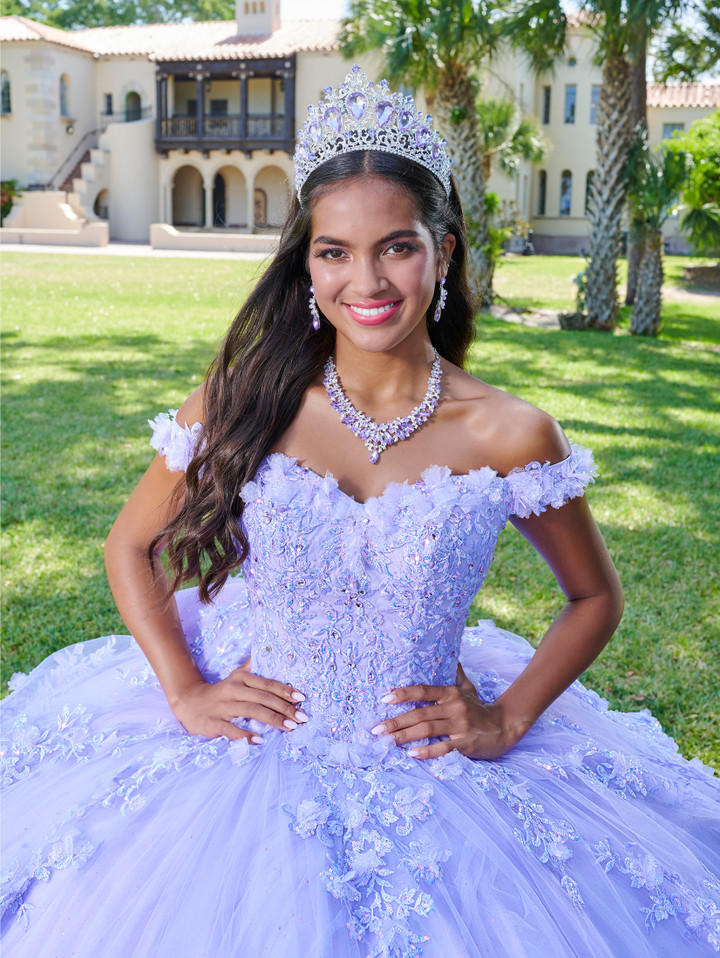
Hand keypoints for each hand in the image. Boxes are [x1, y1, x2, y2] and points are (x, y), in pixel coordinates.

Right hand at [170, 658, 307, 742]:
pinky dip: (245, 735)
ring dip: (272, 719)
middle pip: (263, 697)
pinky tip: (259, 741)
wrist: (188, 702)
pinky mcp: (213, 722)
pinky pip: (231, 729)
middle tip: (302, 717)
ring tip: (290, 727)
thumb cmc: (220, 692)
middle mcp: (233, 689)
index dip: (285, 690)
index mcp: (241, 678)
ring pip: (251, 711)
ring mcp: (223, 706)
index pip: (267, 683)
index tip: (301, 698)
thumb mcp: (236, 676)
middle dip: (285, 708)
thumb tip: (272, 651)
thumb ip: (253, 666)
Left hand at [370, 664, 523, 760]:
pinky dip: (428, 751)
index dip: (403, 694)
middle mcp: (454, 707)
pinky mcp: (466, 743)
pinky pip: (444, 747)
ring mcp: (460, 725)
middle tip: (377, 730)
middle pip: (420, 714)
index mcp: (451, 693)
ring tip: (388, 741)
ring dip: (406, 736)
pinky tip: (412, 754)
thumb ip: (456, 675)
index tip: (385, 698)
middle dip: (397, 722)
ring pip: (428, 730)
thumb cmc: (480, 708)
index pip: (423, 691)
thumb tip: (450, 656)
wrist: (505, 726)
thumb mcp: (469, 688)